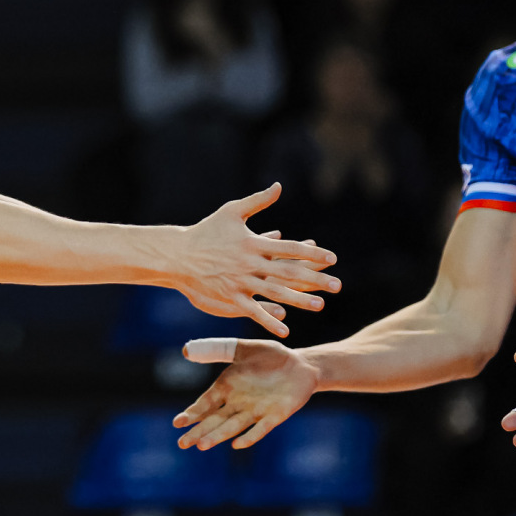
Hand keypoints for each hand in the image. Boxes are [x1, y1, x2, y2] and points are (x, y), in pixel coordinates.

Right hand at [169, 184, 339, 338]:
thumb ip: (258, 201)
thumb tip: (278, 186)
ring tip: (320, 306)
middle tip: (337, 285)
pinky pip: (253, 311)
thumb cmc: (206, 231)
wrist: (178, 255)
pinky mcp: (230, 297)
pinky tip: (286, 329)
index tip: (331, 258)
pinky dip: (270, 320)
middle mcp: (251, 263)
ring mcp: (241, 282)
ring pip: (276, 293)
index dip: (313, 253)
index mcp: (254, 243)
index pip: (290, 249)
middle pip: (289, 273)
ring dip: (299, 301)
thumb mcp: (232, 212)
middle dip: (315, 279)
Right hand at [171, 337, 320, 449]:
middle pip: (214, 420)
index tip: (177, 423)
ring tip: (201, 446)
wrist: (301, 365)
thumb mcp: (245, 348)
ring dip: (217, 436)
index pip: (205, 403)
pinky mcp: (274, 416)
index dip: (192, 413)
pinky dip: (249, 437)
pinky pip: (260, 428)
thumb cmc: (271, 356)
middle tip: (182, 444)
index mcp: (227, 387)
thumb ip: (220, 348)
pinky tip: (236, 445)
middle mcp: (237, 403)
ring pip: (232, 426)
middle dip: (198, 432)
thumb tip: (187, 349)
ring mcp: (255, 411)